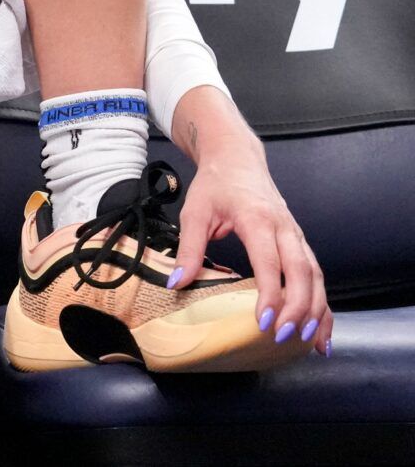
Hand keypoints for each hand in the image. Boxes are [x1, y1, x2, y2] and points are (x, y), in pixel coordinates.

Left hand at [171, 138, 329, 356]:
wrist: (237, 158)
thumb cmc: (216, 185)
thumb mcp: (195, 211)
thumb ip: (189, 248)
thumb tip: (177, 283)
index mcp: (258, 219)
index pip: (270, 261)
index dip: (271, 294)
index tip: (264, 322)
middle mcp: (284, 228)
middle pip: (302, 272)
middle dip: (298, 308)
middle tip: (284, 337)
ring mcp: (296, 235)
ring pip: (316, 275)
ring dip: (317, 309)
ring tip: (311, 342)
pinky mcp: (300, 242)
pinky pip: (318, 275)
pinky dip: (323, 304)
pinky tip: (321, 330)